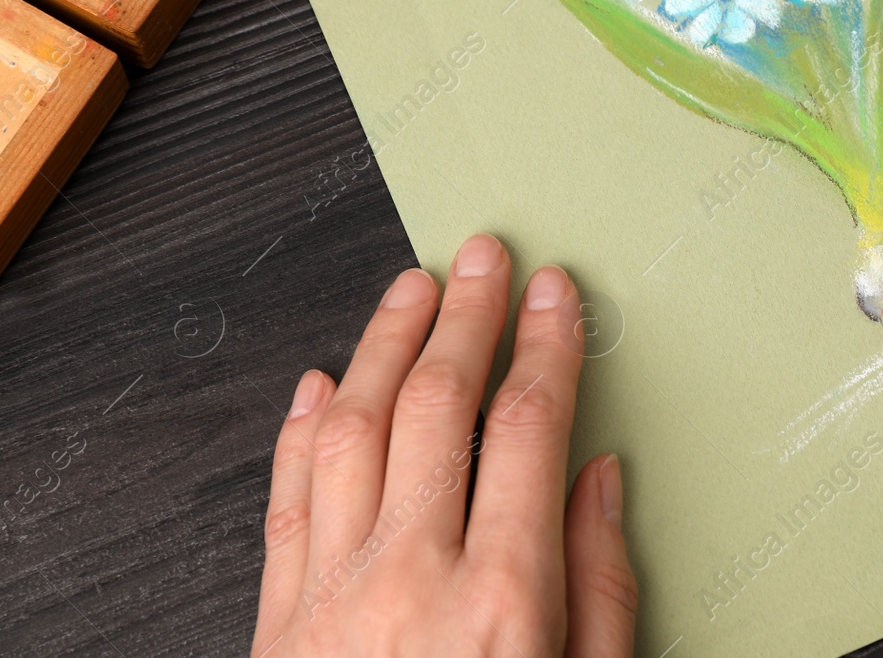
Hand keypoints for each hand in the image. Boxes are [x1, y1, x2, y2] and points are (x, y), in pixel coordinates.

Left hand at [252, 235, 636, 655]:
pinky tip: (322, 384)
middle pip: (436, 404)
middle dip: (467, 315)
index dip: (544, 344)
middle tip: (482, 260)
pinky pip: (286, 501)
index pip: (527, 426)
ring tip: (411, 293)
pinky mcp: (281, 626)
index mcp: (503, 599)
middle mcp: (411, 583)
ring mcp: (334, 598)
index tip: (551, 297)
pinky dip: (302, 430)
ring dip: (385, 344)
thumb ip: (601, 585)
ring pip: (353, 431)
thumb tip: (597, 482)